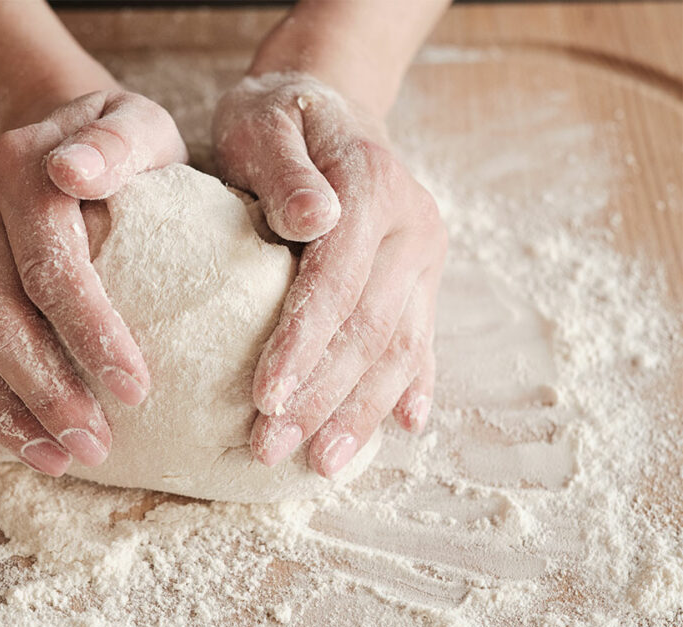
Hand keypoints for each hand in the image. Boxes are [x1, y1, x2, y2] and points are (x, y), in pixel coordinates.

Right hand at [0, 90, 186, 473]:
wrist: (41, 128)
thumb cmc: (110, 145)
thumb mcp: (136, 125)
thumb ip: (119, 146)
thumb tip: (73, 172)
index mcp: (20, 174)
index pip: (51, 270)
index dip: (91, 336)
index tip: (137, 392)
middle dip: (46, 394)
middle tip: (96, 447)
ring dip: (0, 415)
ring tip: (54, 461)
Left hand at [213, 73, 446, 476]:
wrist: (328, 103)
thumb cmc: (278, 118)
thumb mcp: (265, 124)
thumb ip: (285, 172)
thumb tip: (311, 220)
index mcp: (372, 185)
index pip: (337, 280)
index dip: (303, 343)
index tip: (263, 398)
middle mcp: (411, 226)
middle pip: (370, 327)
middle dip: (322, 396)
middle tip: (270, 448)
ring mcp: (422, 257)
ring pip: (400, 346)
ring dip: (361, 410)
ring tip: (324, 462)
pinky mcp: (420, 278)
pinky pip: (421, 339)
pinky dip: (411, 385)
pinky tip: (403, 427)